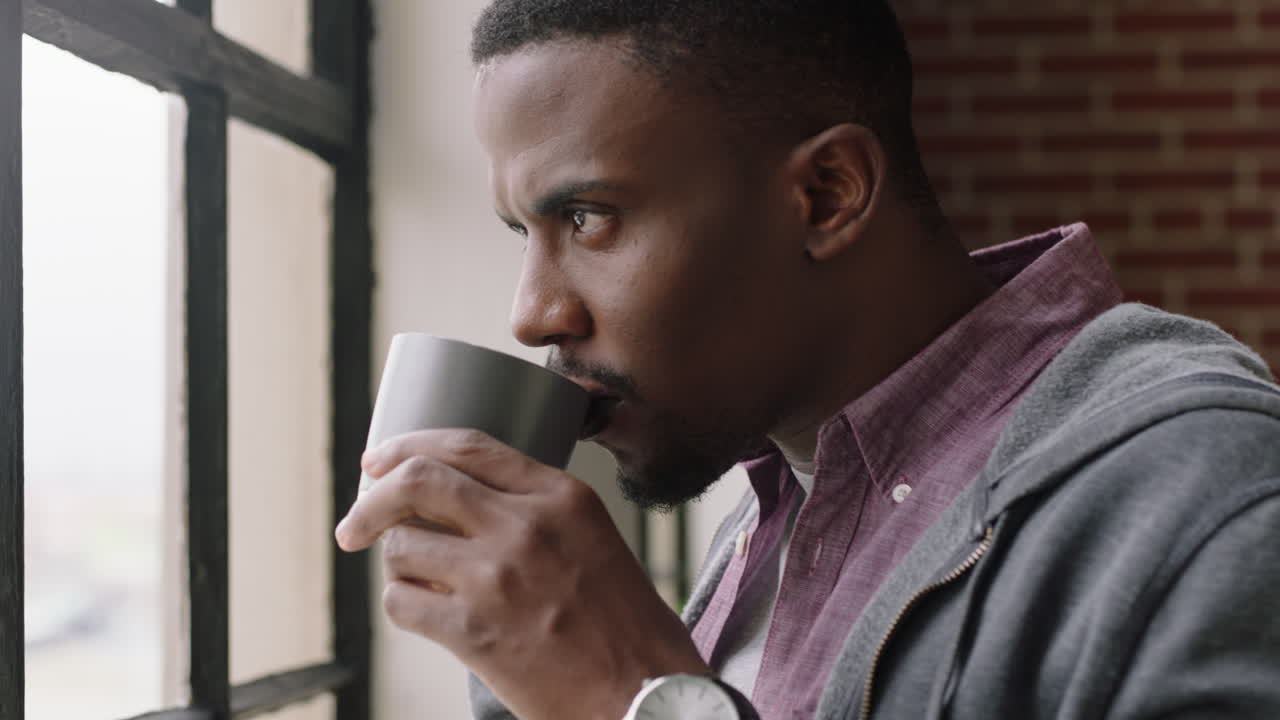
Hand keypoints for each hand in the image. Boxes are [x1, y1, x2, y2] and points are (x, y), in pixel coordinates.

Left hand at [335, 429, 710, 719]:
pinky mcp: (472, 632)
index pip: (467, 445)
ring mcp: (495, 578)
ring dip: (398, 565)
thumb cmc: (624, 623)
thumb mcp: (594, 537)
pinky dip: (403, 607)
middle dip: (371, 499)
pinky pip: (401, 604)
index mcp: (560, 496)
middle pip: (417, 481)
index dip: (410, 446)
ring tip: (421, 584)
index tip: (379, 460)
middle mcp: (525, 526)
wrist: (644, 692)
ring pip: (401, 546)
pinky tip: (426, 616)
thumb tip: (459, 498)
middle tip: (354, 523)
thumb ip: (537, 509)